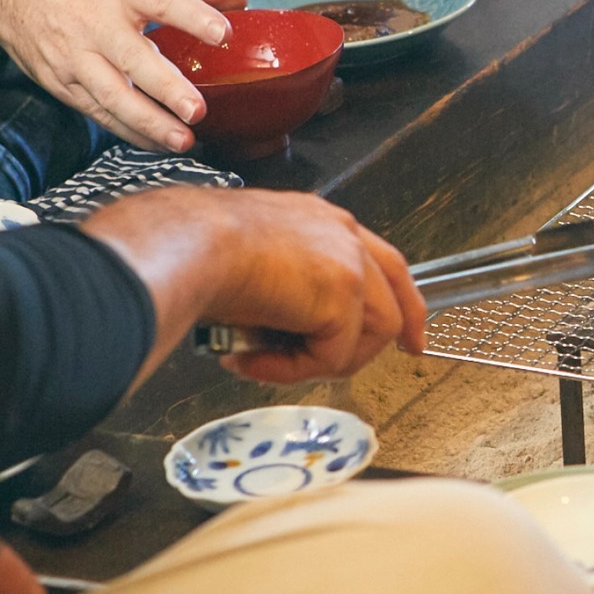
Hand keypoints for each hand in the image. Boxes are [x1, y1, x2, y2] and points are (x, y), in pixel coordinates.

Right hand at [0, 0, 243, 151]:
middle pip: (135, 60)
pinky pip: (97, 111)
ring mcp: (75, 56)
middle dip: (167, 89)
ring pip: (113, 96)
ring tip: (182, 142)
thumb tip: (240, 0)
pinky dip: (127, 130)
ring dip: (149, 124)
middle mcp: (96, 23)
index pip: (162, 1)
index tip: (222, 34)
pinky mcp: (60, 80)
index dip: (193, 17)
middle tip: (197, 112)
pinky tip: (155, 143)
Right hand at [82, 187, 427, 383]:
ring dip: (320, 361)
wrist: (186, 243)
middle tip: (391, 359)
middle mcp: (342, 235)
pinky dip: (293, 371)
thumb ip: (280, 292)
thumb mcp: (248, 263)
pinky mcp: (342, 295)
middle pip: (395, 293)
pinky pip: (334, 356)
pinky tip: (251, 360)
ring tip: (270, 364)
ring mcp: (349, 263)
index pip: (379, 261)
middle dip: (399, 334)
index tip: (407, 332)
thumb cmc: (194, 248)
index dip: (397, 298)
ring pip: (371, 333)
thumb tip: (276, 333)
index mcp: (320, 222)